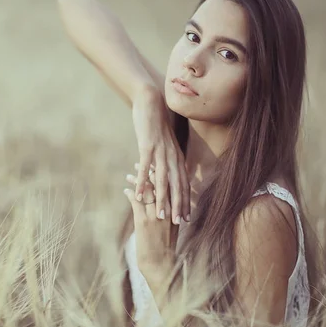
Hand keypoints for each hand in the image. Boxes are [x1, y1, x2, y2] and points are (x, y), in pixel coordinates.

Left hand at [124, 169, 178, 285]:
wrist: (161, 265)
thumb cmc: (165, 251)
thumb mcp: (171, 231)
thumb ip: (169, 216)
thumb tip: (164, 207)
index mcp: (174, 212)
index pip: (170, 188)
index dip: (161, 175)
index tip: (155, 165)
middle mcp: (166, 211)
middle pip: (158, 186)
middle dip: (149, 173)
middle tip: (141, 163)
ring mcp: (155, 216)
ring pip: (146, 193)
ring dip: (137, 182)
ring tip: (130, 174)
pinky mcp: (143, 223)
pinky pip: (136, 203)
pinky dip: (130, 195)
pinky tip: (125, 190)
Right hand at [132, 89, 189, 224]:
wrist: (152, 102)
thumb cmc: (157, 124)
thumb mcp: (164, 144)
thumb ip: (166, 159)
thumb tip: (164, 173)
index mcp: (177, 157)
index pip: (183, 184)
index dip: (185, 201)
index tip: (186, 218)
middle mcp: (172, 157)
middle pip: (177, 186)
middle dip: (178, 206)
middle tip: (178, 224)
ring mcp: (160, 152)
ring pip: (162, 180)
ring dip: (161, 199)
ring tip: (160, 215)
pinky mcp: (147, 146)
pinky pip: (145, 167)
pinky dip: (142, 182)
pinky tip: (139, 194)